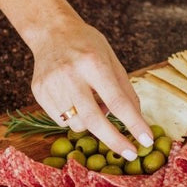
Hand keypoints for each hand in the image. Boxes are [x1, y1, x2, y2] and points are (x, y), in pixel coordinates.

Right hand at [27, 16, 152, 160]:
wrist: (51, 32)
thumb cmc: (87, 46)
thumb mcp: (112, 59)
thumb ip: (125, 90)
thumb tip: (137, 121)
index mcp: (93, 63)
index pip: (117, 101)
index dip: (134, 124)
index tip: (147, 140)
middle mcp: (70, 75)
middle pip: (93, 119)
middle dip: (114, 141)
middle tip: (130, 154)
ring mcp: (51, 85)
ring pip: (77, 124)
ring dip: (91, 123)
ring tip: (91, 102)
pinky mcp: (39, 93)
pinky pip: (62, 120)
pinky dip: (74, 117)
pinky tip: (73, 98)